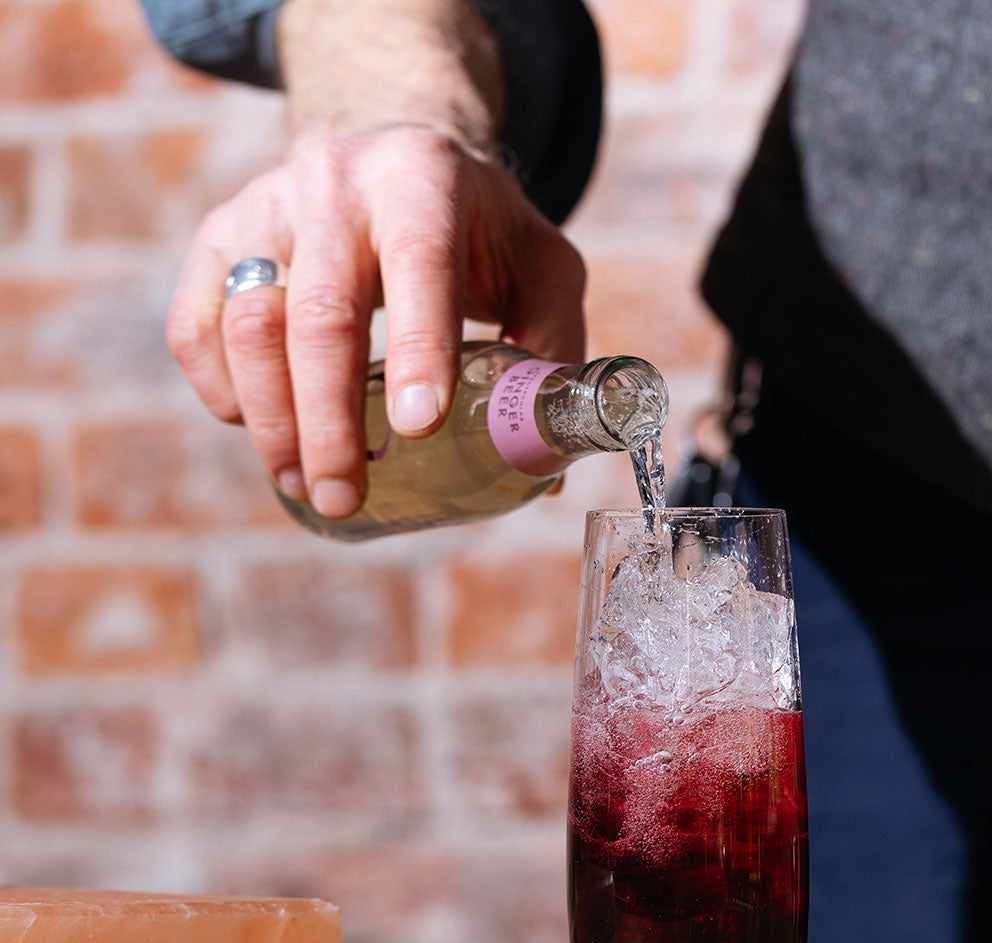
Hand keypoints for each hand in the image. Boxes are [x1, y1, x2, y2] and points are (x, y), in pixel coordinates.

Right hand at [164, 125, 585, 518]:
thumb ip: (554, 346)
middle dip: (327, 422)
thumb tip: (541, 463)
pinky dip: (223, 392)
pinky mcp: (218, 238)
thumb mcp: (541, 265)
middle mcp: (336, 184)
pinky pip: (195, 328)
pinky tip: (262, 428)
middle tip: (342, 497)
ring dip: (272, 421)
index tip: (416, 429)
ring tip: (303, 485)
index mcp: (424, 182)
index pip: (419, 264)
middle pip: (319, 312)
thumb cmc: (475, 230)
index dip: (417, 348)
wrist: (389, 155)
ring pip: (246, 325)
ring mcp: (266, 208)